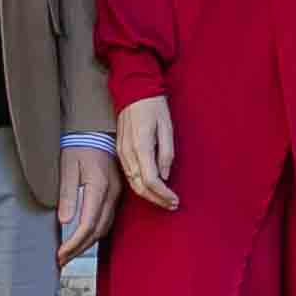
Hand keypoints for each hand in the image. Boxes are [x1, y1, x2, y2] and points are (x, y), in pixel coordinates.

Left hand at [58, 144, 121, 262]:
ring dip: (88, 243)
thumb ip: (67, 194)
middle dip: (80, 249)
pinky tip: (84, 238)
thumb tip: (65, 221)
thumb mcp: (67, 167)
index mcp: (99, 186)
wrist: (94, 131)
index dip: (74, 243)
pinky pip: (108, 219)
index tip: (61, 254)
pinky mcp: (115, 193)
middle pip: (98, 230)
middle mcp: (111, 193)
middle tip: (62, 260)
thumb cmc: (78, 146)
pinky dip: (96, 233)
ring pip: (105, 227)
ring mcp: (116, 194)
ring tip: (70, 253)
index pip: (87, 224)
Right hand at [117, 95, 179, 210]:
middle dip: (156, 199)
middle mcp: (128, 153)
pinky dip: (140, 186)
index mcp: (141, 146)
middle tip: (172, 204)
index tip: (175, 200)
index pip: (151, 180)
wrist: (133, 91)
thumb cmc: (153, 107)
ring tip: (164, 200)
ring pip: (133, 183)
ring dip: (148, 195)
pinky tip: (151, 188)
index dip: (163, 194)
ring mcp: (122, 152)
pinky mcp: (120, 151)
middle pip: (140, 186)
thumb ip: (166, 153)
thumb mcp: (167, 127)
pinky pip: (128, 174)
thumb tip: (165, 176)